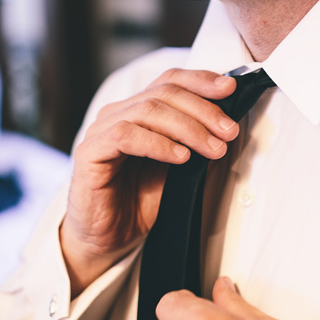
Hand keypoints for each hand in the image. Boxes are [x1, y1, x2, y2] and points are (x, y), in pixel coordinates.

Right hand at [61, 69, 238, 295]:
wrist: (108, 239)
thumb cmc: (139, 202)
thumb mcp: (176, 167)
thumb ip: (193, 142)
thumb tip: (226, 125)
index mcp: (136, 110)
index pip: (169, 81)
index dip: (200, 80)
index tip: (230, 90)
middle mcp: (117, 114)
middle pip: (164, 93)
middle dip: (203, 110)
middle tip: (229, 131)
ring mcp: (100, 130)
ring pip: (148, 111)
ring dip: (188, 128)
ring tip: (213, 148)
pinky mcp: (90, 153)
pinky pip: (125, 136)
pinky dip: (158, 143)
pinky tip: (181, 157)